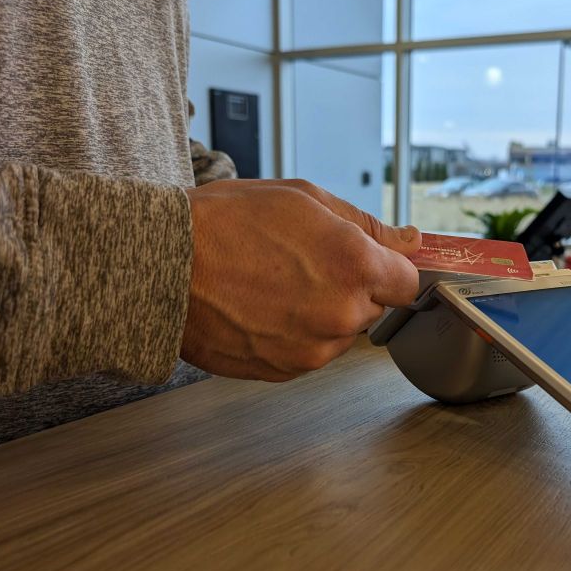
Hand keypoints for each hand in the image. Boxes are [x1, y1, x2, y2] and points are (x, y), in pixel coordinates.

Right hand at [180, 178, 420, 380]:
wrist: (161, 267)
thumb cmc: (224, 223)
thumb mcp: (303, 198)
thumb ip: (367, 225)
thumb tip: (409, 241)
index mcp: (355, 267)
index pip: (408, 282)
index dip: (389, 268)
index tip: (373, 263)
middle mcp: (340, 315)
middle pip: (372, 308)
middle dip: (350, 287)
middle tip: (302, 263)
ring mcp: (312, 350)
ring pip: (339, 334)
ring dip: (321, 313)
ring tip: (273, 285)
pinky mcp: (284, 372)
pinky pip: (308, 353)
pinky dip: (293, 334)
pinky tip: (261, 308)